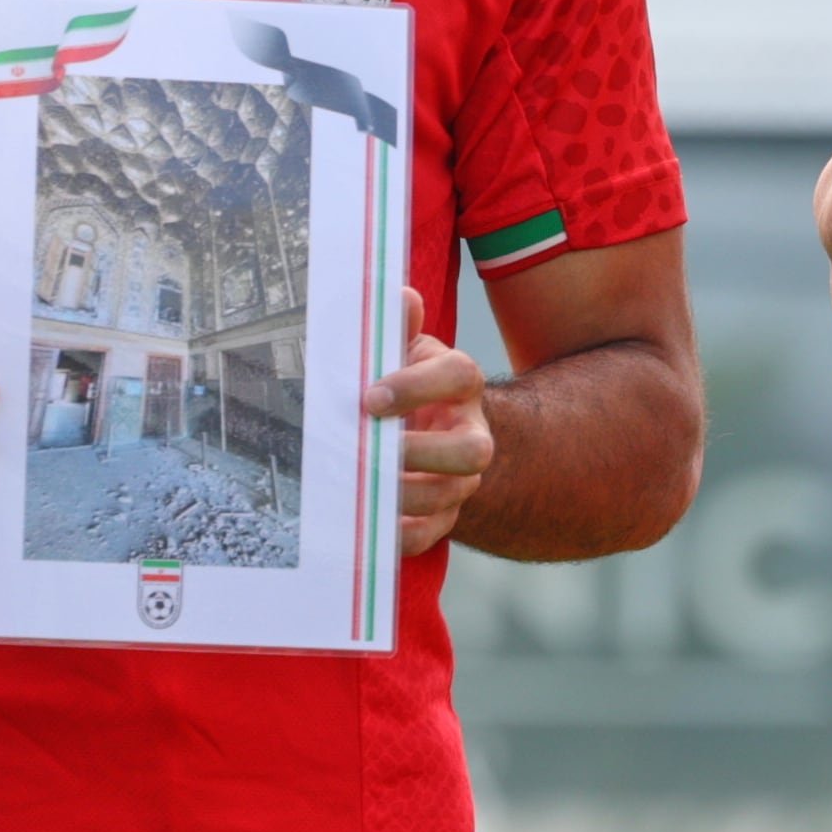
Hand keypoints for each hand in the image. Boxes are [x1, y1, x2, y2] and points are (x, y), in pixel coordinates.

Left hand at [363, 287, 495, 554]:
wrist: (423, 428)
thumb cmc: (403, 381)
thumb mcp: (401, 348)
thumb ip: (397, 325)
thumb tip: (398, 297)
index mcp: (460, 383)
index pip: (457, 376)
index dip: (416, 387)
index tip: (369, 398)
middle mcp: (471, 432)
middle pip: (474, 451)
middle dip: (422, 453)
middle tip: (369, 448)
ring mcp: (461, 478)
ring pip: (449, 495)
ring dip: (401, 492)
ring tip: (356, 483)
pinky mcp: (443, 514)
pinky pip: (429, 535)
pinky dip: (398, 533)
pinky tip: (366, 521)